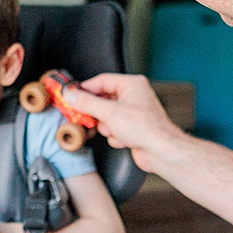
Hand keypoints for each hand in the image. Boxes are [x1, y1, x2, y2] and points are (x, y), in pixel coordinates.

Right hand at [64, 74, 180, 173]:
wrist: (161, 151)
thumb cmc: (146, 129)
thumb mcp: (110, 113)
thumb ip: (87, 103)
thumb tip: (71, 95)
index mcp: (131, 85)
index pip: (101, 81)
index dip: (85, 89)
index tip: (70, 96)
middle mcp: (133, 96)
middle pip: (102, 100)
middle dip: (98, 113)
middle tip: (86, 117)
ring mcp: (132, 112)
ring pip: (106, 116)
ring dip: (108, 127)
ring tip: (116, 131)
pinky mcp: (131, 127)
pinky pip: (113, 128)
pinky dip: (115, 136)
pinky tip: (124, 139)